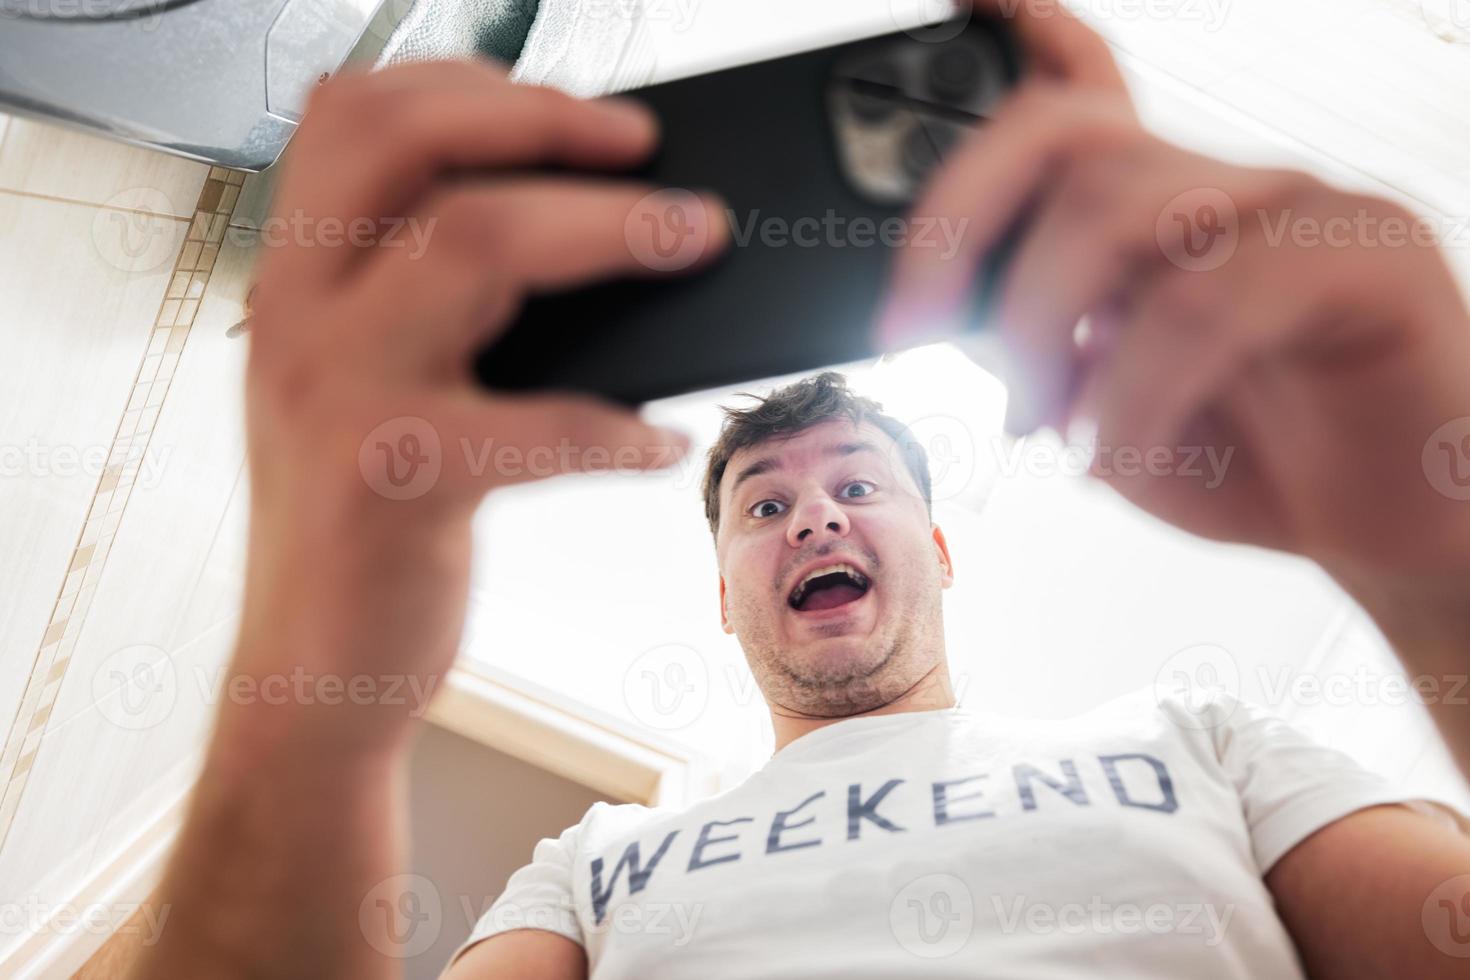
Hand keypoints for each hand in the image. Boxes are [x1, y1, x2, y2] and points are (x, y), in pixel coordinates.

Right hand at [233, 60, 725, 750]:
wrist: (310, 670)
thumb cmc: (366, 520)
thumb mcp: (375, 385)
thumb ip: (437, 305)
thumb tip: (594, 238)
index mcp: (298, 276)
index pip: (355, 114)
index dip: (470, 83)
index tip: (574, 106)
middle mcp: (302, 315)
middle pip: (414, 147)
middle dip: (545, 122)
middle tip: (648, 148)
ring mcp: (340, 393)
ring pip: (475, 245)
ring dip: (610, 231)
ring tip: (693, 239)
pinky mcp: (393, 482)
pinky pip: (533, 425)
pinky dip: (618, 428)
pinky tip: (660, 443)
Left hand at [880, 0, 1469, 625]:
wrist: (1405, 526)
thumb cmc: (1260, 465)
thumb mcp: (1111, 416)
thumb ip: (1044, 359)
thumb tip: (966, 326)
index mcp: (1164, 211)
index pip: (1086, 88)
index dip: (1025, 28)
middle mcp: (1227, 186)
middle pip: (1062, 138)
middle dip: (956, 232)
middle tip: (913, 334)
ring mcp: (1303, 208)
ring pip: (1118, 213)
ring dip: (1042, 332)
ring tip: (1040, 426)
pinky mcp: (1371, 257)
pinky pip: (1210, 299)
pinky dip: (1132, 393)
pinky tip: (1120, 452)